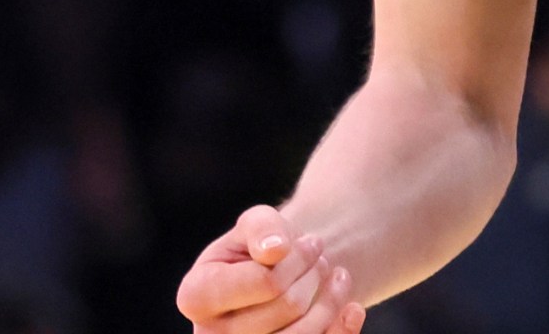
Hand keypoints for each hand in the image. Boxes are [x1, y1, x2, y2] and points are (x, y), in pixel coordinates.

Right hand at [176, 205, 366, 333]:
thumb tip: (275, 250)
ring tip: (337, 278)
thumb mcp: (257, 225)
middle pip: (288, 306)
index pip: (266, 282)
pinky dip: (342, 331)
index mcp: (196, 296)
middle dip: (313, 275)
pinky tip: (353, 308)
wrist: (276, 279)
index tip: (311, 242)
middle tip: (320, 258)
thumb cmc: (261, 248)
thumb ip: (262, 228)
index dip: (297, 259)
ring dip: (331, 301)